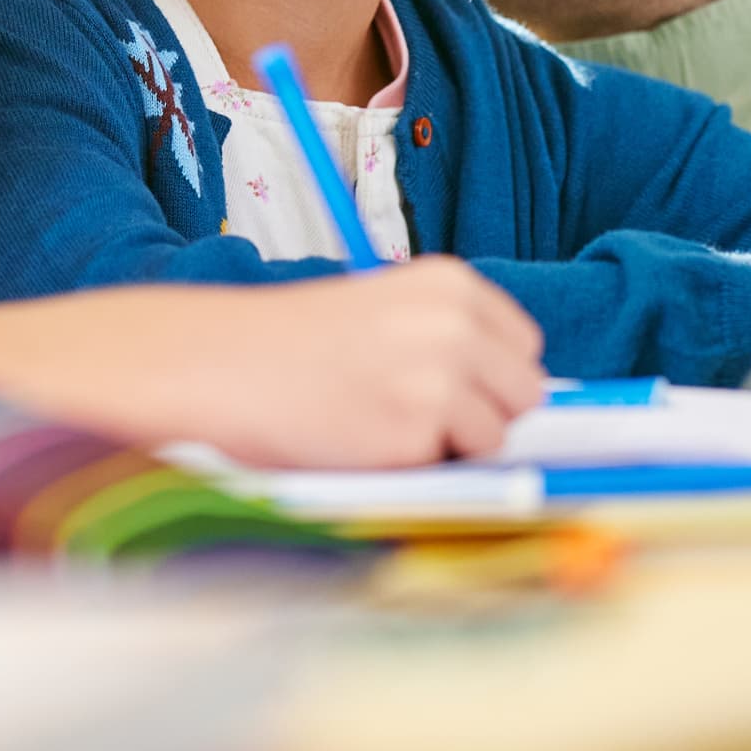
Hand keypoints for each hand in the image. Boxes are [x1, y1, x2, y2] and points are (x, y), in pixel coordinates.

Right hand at [0, 264, 549, 469]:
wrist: (223, 366)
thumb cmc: (298, 345)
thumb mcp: (387, 313)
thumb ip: (451, 338)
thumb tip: (520, 392)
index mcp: (451, 283)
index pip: (524, 345)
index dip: (490, 374)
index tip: (448, 383)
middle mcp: (456, 323)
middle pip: (526, 392)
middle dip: (484, 411)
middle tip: (415, 410)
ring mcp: (441, 378)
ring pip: (497, 436)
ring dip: (453, 444)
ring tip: (385, 421)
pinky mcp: (417, 433)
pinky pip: (452, 467)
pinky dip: (417, 465)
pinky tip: (366, 439)